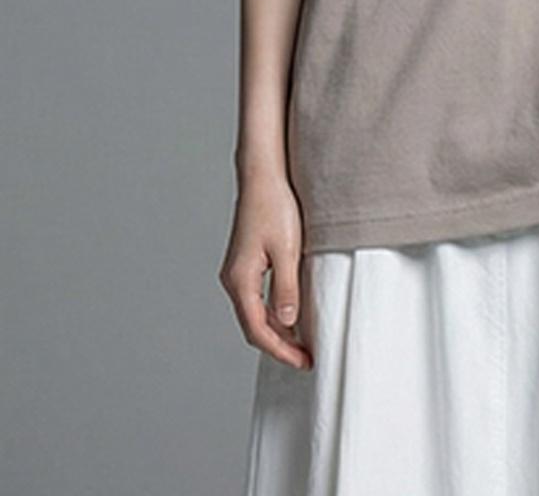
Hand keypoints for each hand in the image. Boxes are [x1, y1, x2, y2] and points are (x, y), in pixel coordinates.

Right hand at [219, 172, 312, 369]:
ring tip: (302, 342)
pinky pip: (256, 299)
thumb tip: (287, 323)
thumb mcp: (288, 250)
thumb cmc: (274, 206)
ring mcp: (237, 272)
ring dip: (276, 330)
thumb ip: (286, 288)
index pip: (257, 329)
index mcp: (240, 279)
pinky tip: (291, 316)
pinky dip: (272, 313)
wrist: (263, 176)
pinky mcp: (245, 264)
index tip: (303, 361)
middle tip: (306, 358)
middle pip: (253, 326)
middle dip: (279, 345)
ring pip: (254, 313)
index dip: (281, 350)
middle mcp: (233, 279)